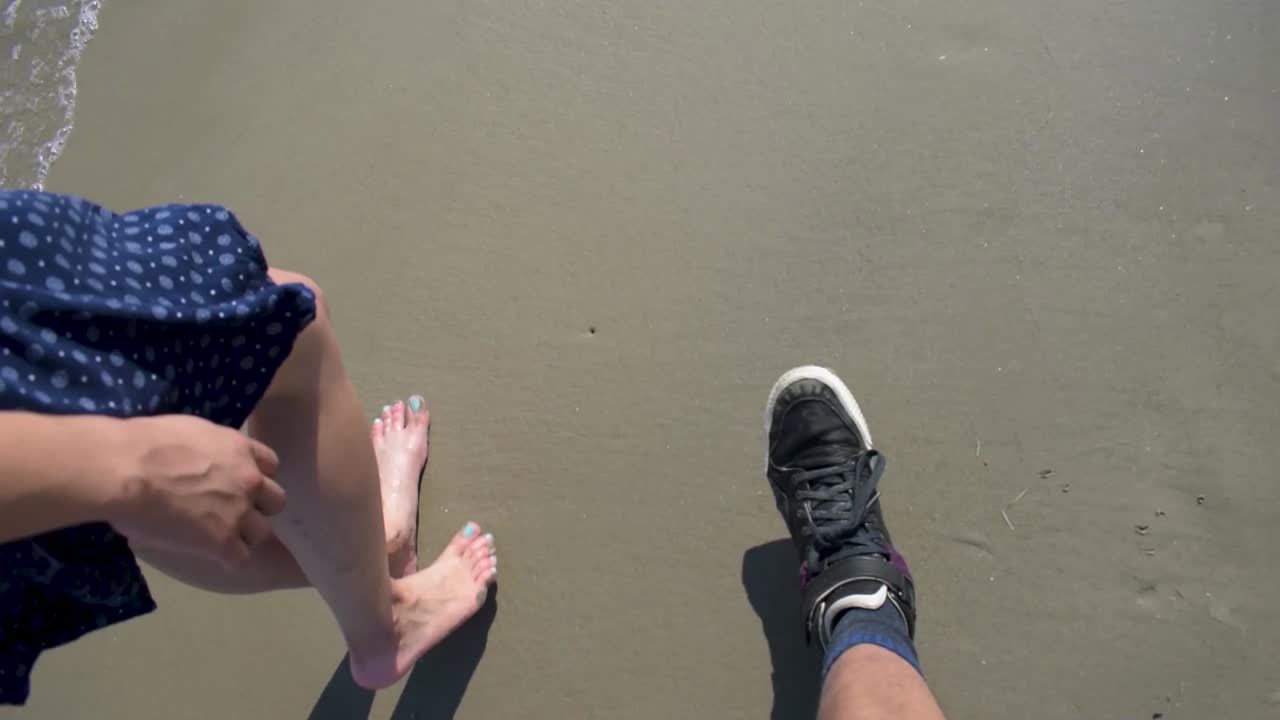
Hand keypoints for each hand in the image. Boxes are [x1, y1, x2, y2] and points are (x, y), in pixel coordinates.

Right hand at [106, 415, 286, 568]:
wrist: (125, 470)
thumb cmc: (144, 443)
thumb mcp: (191, 431)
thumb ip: (209, 448)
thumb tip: (202, 457)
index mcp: (240, 449)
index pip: (271, 465)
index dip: (256, 476)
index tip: (238, 484)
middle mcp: (248, 480)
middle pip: (275, 500)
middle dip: (257, 507)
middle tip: (231, 513)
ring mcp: (239, 512)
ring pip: (262, 533)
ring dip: (244, 536)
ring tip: (218, 539)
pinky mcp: (222, 541)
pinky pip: (240, 559)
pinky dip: (227, 560)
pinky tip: (210, 556)